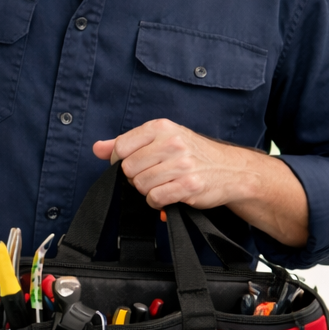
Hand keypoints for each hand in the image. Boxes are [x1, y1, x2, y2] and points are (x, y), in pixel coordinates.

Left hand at [93, 120, 309, 246]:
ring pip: (141, 185)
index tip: (134, 165)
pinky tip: (170, 194)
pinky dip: (158, 202)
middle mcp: (172, 142)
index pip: (121, 147)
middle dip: (137, 178)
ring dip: (148, 191)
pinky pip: (155, 199)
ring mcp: (181, 164)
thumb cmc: (194, 154)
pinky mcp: (188, 186)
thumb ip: (127, 143)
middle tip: (154, 176)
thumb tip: (97, 148)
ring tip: (164, 184)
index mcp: (162, 127)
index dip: (120, 162)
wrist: (231, 170)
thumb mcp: (162, 140)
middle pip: (129, 169)